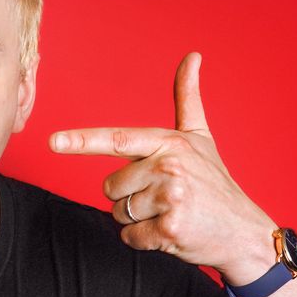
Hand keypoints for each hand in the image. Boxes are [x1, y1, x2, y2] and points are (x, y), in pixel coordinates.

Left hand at [49, 52, 275, 283]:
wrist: (243, 232)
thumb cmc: (215, 183)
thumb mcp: (200, 137)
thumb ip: (187, 98)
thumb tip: (192, 56)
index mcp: (169, 142)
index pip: (117, 140)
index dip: (82, 141)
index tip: (53, 141)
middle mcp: (169, 167)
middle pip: (110, 186)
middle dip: (128, 196)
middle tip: (163, 198)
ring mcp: (170, 198)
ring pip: (118, 212)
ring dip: (136, 219)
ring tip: (168, 213)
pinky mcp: (169, 229)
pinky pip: (130, 236)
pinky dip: (143, 240)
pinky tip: (169, 233)